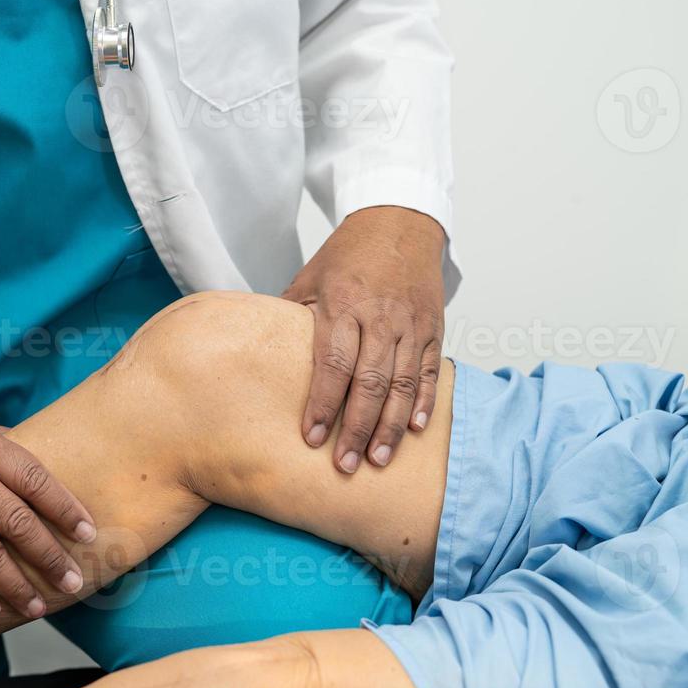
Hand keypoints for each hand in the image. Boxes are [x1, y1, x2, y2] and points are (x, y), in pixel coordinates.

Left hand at [282, 206, 446, 473]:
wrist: (399, 222)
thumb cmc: (347, 256)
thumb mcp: (309, 278)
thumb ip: (288, 319)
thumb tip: (255, 358)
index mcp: (342, 304)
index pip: (333, 363)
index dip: (324, 404)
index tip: (313, 438)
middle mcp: (379, 316)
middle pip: (369, 381)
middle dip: (356, 427)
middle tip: (344, 466)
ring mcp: (409, 323)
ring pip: (402, 383)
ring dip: (391, 426)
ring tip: (377, 459)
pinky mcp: (432, 327)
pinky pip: (429, 371)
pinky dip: (424, 402)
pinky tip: (414, 430)